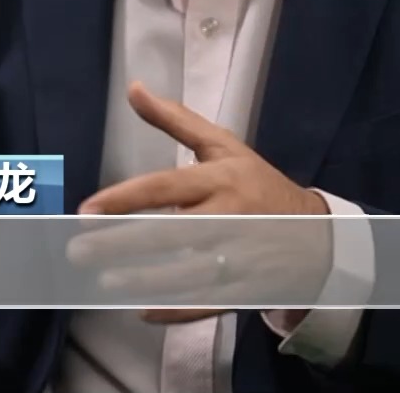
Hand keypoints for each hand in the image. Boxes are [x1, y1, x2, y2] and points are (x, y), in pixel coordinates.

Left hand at [71, 82, 333, 321]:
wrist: (320, 236)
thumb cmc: (260, 185)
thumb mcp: (225, 147)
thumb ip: (177, 119)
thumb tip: (133, 88)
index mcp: (220, 178)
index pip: (165, 187)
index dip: (124, 199)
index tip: (86, 210)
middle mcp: (230, 215)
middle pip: (171, 232)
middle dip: (122, 243)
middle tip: (80, 249)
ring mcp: (241, 255)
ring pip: (187, 272)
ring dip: (145, 279)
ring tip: (105, 281)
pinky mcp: (248, 288)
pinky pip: (208, 303)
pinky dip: (176, 310)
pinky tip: (144, 310)